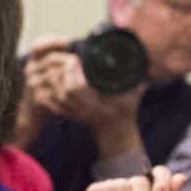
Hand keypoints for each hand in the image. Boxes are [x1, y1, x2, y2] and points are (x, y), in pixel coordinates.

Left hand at [21, 35, 146, 157]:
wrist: (117, 134)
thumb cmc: (127, 111)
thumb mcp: (134, 93)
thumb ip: (136, 76)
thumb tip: (139, 57)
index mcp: (99, 103)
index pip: (79, 87)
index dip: (75, 72)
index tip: (78, 60)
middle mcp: (85, 109)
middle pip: (65, 90)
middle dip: (64, 73)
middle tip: (68, 60)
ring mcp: (76, 113)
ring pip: (58, 97)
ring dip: (57, 81)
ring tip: (61, 68)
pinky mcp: (71, 116)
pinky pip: (55, 106)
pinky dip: (50, 95)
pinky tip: (50, 85)